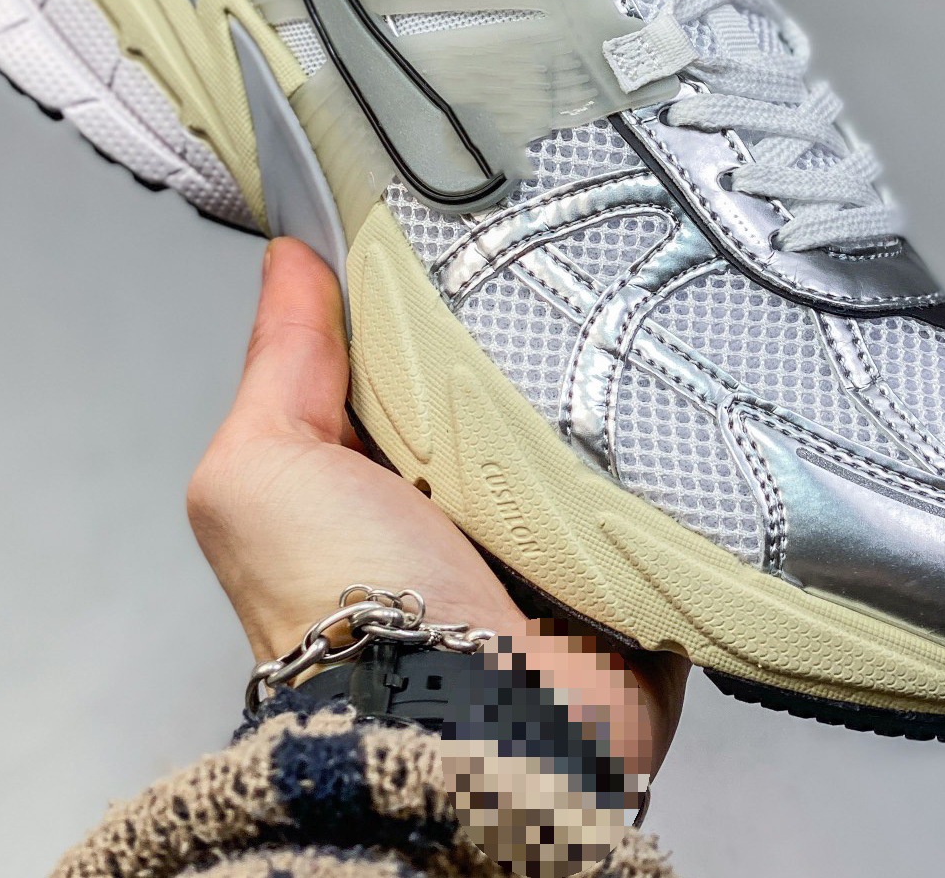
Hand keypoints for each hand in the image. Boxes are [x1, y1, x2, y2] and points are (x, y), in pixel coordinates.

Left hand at [187, 238, 687, 775]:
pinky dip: (668, 440)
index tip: (465, 213)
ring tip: (634, 296)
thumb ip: (280, 363)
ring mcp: (552, 525)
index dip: (429, 285)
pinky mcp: (630, 556)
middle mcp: (465, 492)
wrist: (457, 730)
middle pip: (509, 373)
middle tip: (566, 247)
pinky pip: (660, 475)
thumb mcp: (263, 469)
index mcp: (381, 465)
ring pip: (591, 415)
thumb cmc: (339, 609)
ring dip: (608, 376)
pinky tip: (681, 378)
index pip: (412, 347)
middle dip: (535, 320)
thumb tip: (288, 255)